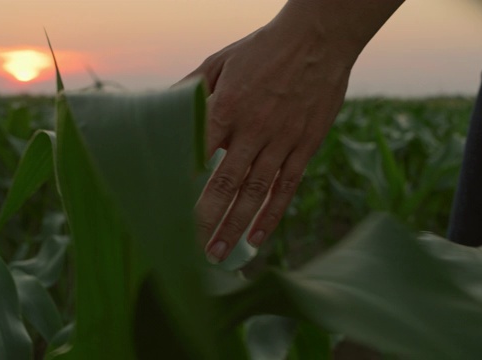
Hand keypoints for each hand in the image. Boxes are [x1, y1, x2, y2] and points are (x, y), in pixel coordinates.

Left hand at [184, 0, 400, 262]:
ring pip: (256, 191)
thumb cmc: (264, 49)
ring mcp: (282, 139)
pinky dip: (272, 214)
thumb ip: (191, 88)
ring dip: (237, 225)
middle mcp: (253, 128)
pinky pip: (286, 186)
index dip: (182, 184)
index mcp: (227, 105)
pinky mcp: (305, 145)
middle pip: (226, 182)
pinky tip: (258, 236)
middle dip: (208, 218)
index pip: (198, 154)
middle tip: (193, 248)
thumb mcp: (220, 60)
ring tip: (221, 252)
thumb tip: (163, 108)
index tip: (168, 209)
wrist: (318, 39)